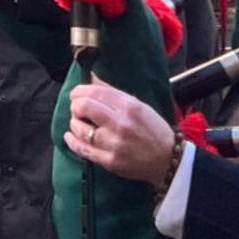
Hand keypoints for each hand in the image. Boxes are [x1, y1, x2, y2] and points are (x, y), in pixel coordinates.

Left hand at [63, 77, 177, 185]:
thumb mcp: (139, 106)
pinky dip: (72, 141)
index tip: (76, 94)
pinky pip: (82, 149)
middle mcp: (120, 124)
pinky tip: (70, 136)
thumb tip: (91, 77)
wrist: (169, 160)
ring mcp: (114, 144)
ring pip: (79, 128)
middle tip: (77, 108)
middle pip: (83, 107)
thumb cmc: (154, 130)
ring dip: (74, 123)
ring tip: (79, 122)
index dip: (79, 91)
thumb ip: (112, 92)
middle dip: (75, 105)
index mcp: (129, 107)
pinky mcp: (109, 161)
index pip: (95, 92)